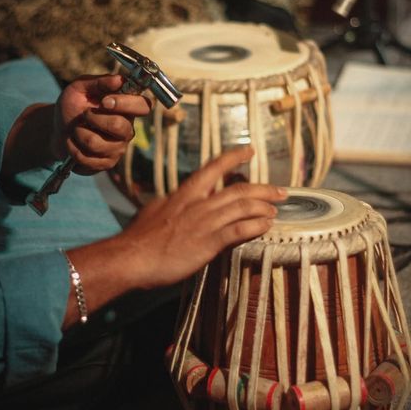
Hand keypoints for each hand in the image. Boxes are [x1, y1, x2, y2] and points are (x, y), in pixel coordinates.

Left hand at [52, 74, 150, 173]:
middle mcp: (127, 129)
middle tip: (84, 115)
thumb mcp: (80, 88)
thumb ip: (99, 82)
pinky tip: (74, 143)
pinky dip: (72, 148)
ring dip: (78, 133)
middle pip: (119, 126)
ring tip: (76, 130)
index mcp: (127, 109)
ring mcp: (118, 148)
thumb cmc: (73, 106)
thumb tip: (119, 79)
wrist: (57, 130)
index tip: (104, 101)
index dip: (126, 104)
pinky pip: (86, 158)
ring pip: (96, 143)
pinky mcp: (106, 164)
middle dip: (94, 118)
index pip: (144, 106)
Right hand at [121, 146, 287, 288]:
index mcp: (185, 193)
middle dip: (262, 188)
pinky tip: (266, 226)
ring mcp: (204, 222)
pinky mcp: (208, 243)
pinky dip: (255, 226)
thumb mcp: (156, 210)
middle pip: (237, 189)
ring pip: (242, 207)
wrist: (131, 258)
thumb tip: (176, 197)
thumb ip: (173, 202)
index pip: (214, 168)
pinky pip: (238, 230)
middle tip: (280, 190)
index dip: (234, 158)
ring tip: (275, 209)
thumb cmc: (140, 237)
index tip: (249, 151)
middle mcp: (198, 204)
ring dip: (263, 206)